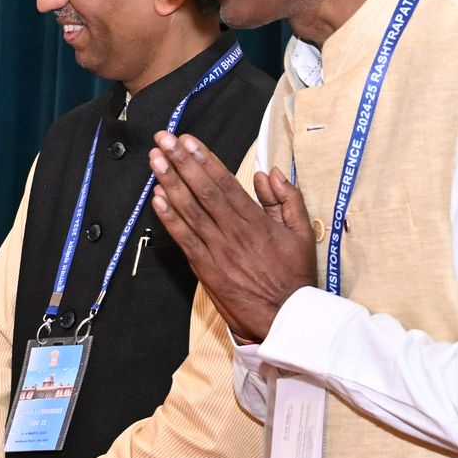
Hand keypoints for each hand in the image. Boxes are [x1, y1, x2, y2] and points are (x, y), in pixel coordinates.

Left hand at [144, 133, 315, 341]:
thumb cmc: (294, 276)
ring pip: (189, 212)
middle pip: (202, 191)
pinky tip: (156, 198)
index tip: (189, 140)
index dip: (204, 160)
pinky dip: (169, 218)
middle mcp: (233, 233)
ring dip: (169, 183)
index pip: (225, 183)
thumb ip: (287, 200)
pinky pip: (184, 239)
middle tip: (163, 139)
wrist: (285, 318)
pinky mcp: (205, 269)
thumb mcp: (303, 233)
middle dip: (181, 162)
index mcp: (256, 222)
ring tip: (155, 160)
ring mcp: (217, 251)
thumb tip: (269, 174)